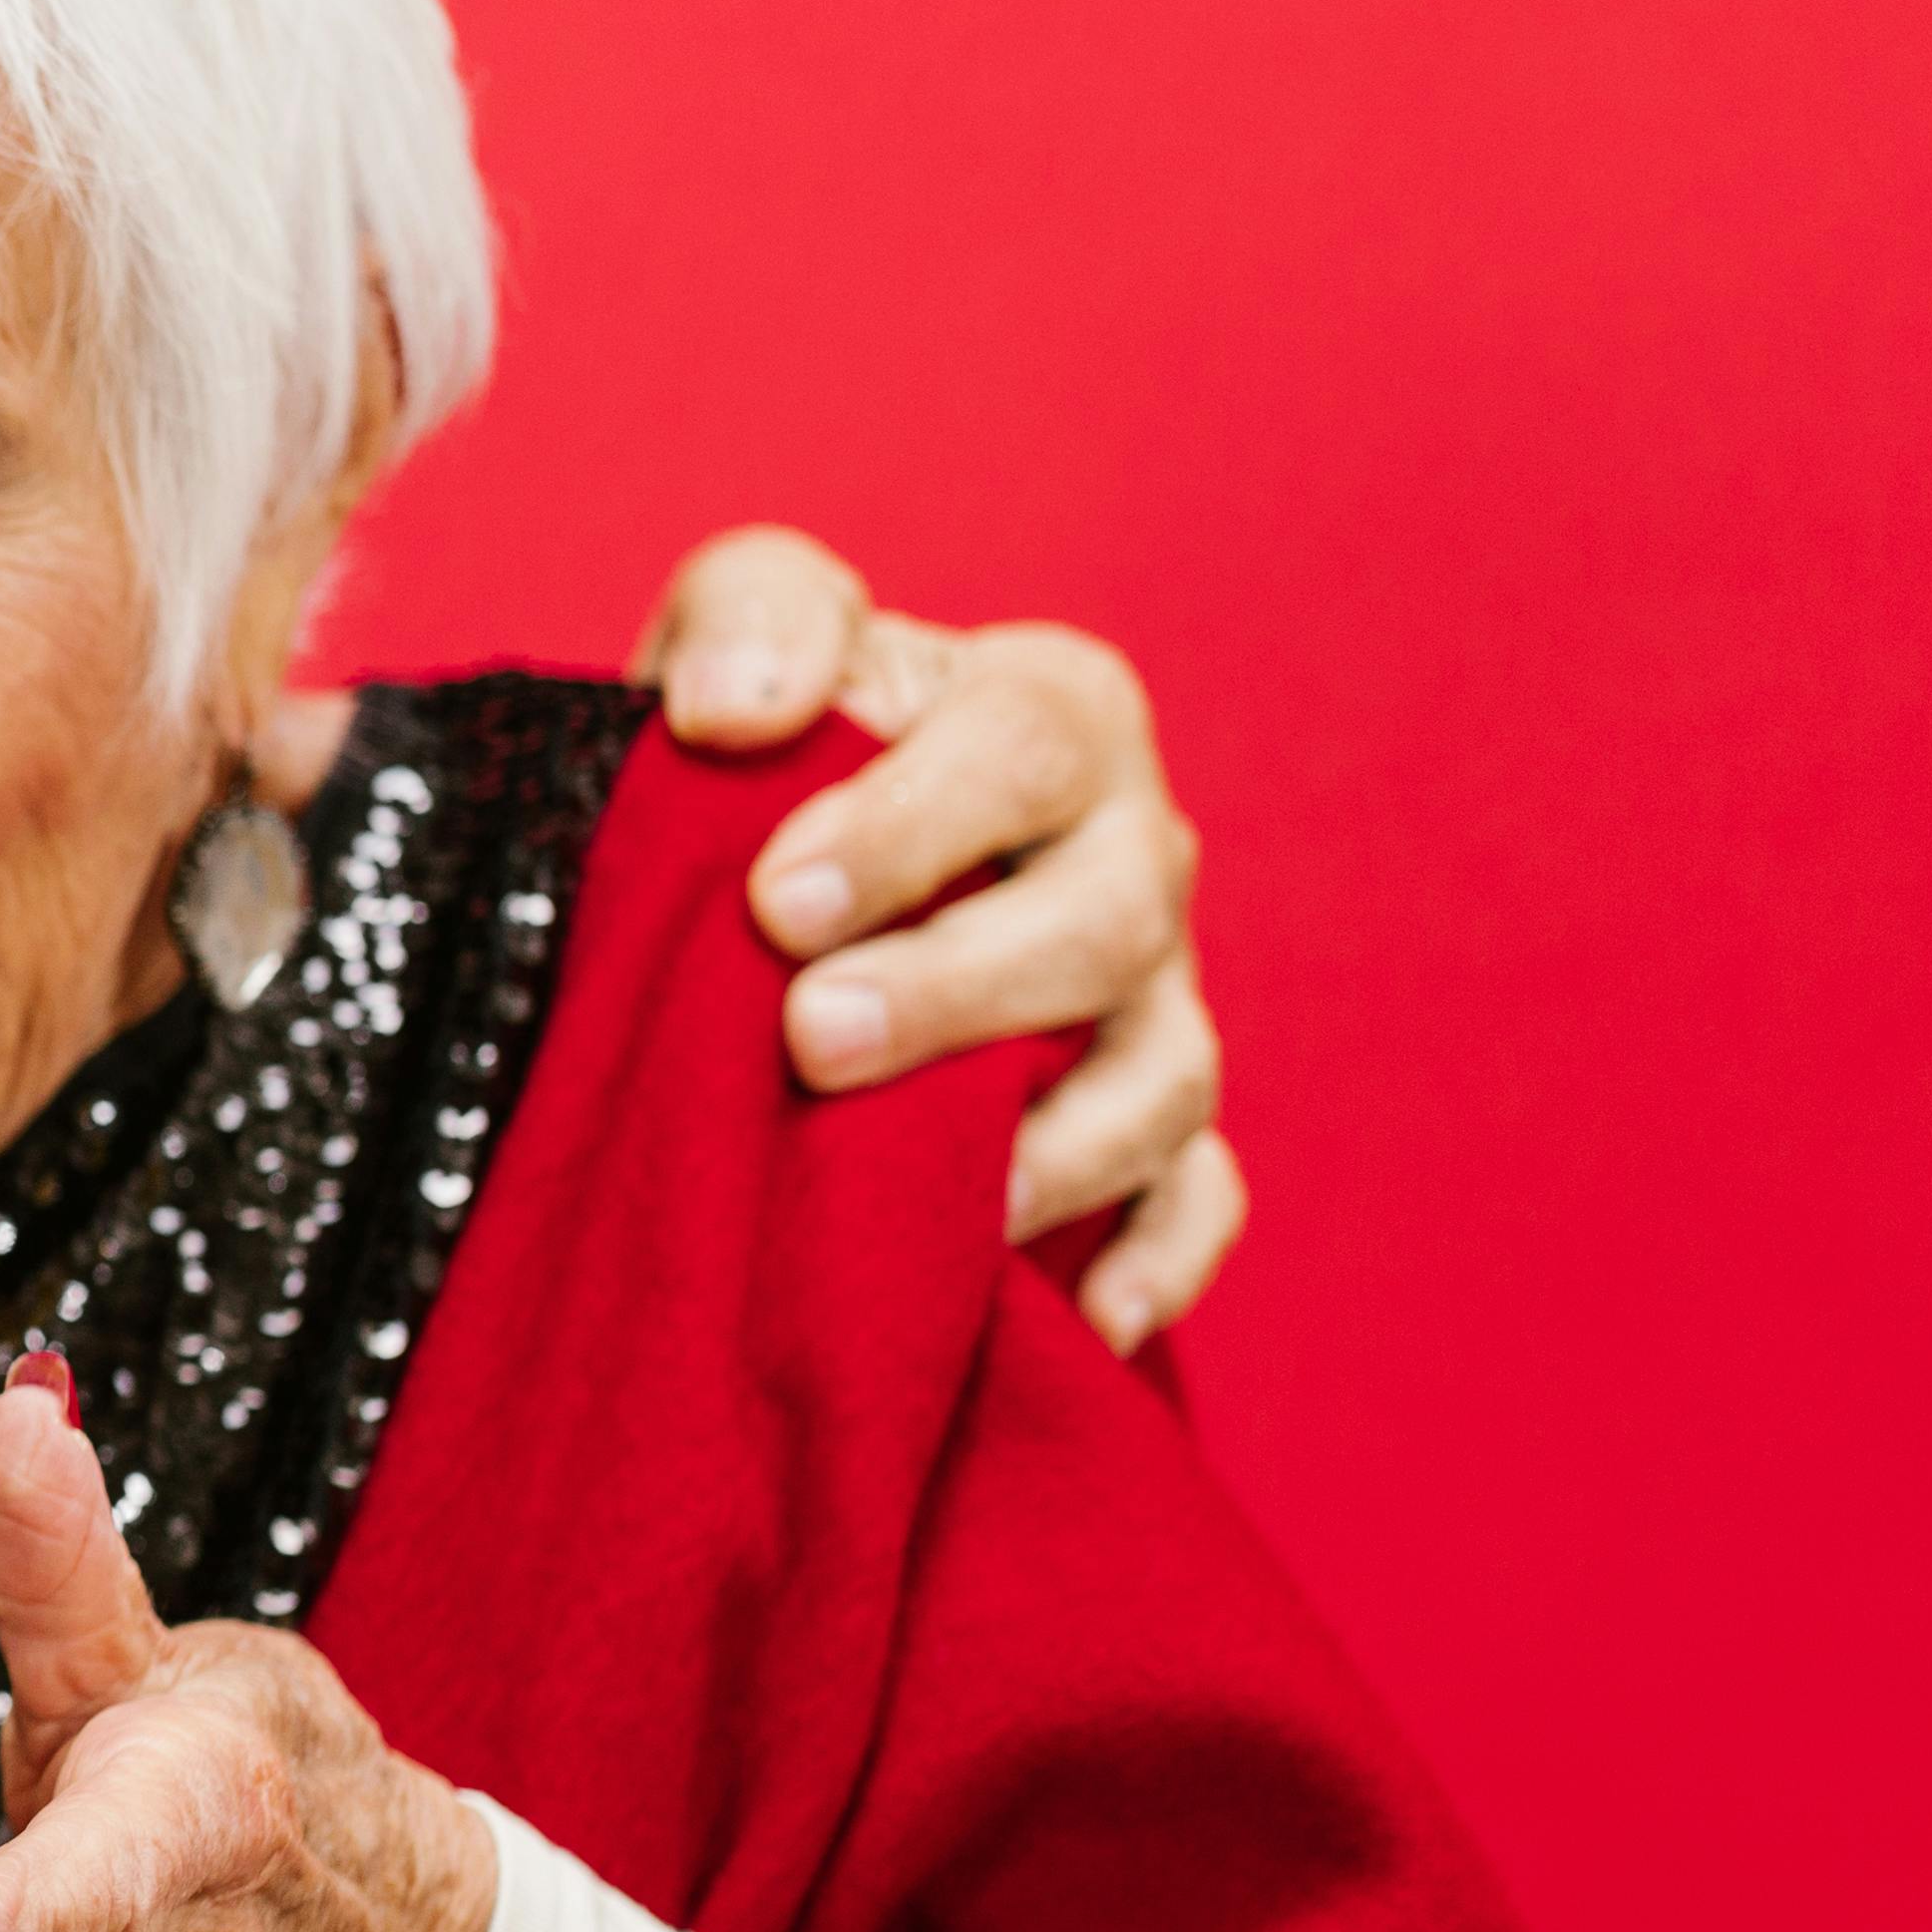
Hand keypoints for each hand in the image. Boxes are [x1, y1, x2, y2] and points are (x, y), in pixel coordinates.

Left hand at [627, 527, 1246, 1349]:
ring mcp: (1154, 1004)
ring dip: (1057, 1144)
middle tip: (813, 1037)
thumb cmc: (760, 749)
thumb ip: (753, 614)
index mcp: (1051, 715)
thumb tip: (735, 706)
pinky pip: (1197, 1203)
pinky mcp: (1152, 1133)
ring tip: (940, 1196)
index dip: (913, 823)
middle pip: (1107, 923)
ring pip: (1164, 1078)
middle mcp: (1131, 855)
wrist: (764, 884)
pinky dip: (1157, 1259)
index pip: (1027, 745)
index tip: (776, 901)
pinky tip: (1084, 1316)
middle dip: (961, 989)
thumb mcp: (739, 641)